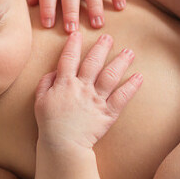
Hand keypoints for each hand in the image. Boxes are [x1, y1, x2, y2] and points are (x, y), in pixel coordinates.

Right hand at [34, 32, 141, 149]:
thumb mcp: (40, 100)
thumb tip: (55, 71)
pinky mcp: (107, 113)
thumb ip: (46, 83)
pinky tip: (139, 77)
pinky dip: (131, 87)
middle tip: (108, 37)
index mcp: (64, 84)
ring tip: (129, 52)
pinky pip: (121, 97)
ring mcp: (96, 100)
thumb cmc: (49, 123)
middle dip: (101, 48)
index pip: (69, 59)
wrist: (62, 145)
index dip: (73, 45)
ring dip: (120, 62)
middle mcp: (82, 88)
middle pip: (93, 63)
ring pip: (110, 76)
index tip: (77, 34)